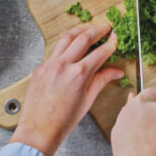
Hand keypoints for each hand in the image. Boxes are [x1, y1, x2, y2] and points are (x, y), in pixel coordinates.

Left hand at [10, 23, 122, 155]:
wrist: (39, 129)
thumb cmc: (63, 120)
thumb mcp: (88, 100)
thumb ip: (102, 80)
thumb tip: (116, 72)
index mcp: (79, 74)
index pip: (100, 52)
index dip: (110, 44)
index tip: (115, 38)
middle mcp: (64, 65)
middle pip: (83, 37)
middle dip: (97, 30)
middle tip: (105, 27)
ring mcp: (50, 64)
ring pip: (66, 38)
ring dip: (80, 30)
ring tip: (89, 29)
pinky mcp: (41, 66)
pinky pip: (55, 49)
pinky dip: (66, 43)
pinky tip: (71, 44)